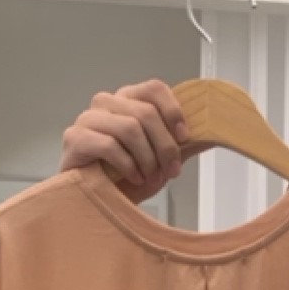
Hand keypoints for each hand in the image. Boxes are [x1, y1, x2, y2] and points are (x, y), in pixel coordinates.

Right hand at [59, 79, 190, 202]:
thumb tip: (214, 135)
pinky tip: (133, 178)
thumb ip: (181, 145)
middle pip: (146, 113)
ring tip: (150, 177)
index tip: (184, 137)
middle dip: (165, 146)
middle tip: (170, 170)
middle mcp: (106, 103)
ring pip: (130, 128)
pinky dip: (128, 166)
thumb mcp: (160, 160)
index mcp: (127, 100)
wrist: (95, 201)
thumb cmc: (124, 177)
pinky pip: (109, 146)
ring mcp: (88, 119)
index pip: (154, 88)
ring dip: (147, 159)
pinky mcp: (75, 139)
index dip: (173, 111)